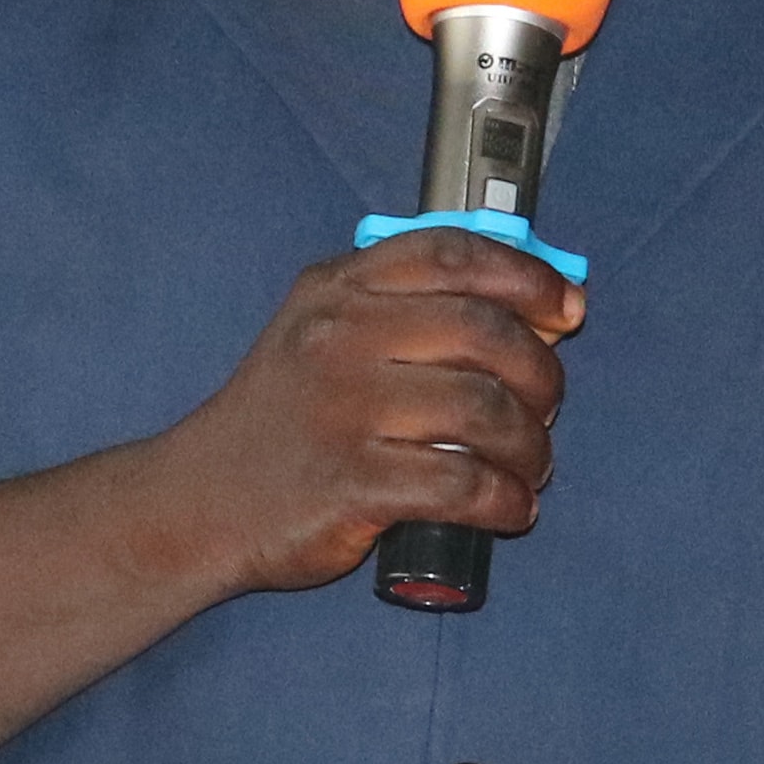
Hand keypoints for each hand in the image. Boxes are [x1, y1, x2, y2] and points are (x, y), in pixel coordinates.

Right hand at [137, 232, 580, 593]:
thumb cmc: (282, 420)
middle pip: (484, 333)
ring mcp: (343, 409)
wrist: (197, 502)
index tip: (566, 309)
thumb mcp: (323, 333)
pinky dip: (504, 500)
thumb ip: (408, 310)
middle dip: (541, 374)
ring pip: (483, 410)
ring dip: (530, 446)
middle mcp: (340, 337)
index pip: (454, 254)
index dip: (527, 277)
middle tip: (547, 408)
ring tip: (530, 467)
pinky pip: (461, 484)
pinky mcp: (350, 482)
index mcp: (339, 289)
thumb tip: (534, 316)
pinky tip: (510, 508)